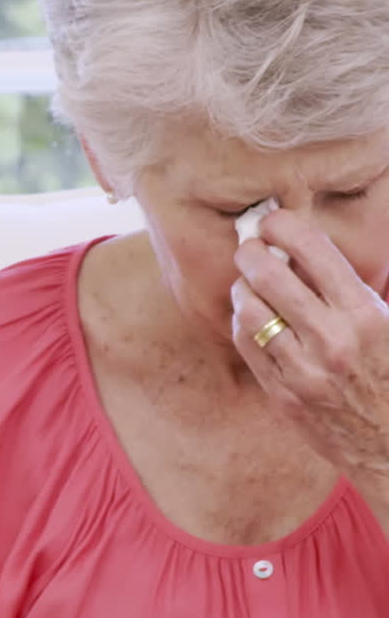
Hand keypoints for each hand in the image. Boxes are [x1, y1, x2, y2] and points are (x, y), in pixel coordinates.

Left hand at [231, 209, 388, 484]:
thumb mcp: (386, 321)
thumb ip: (348, 287)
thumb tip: (299, 248)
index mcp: (365, 313)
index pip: (311, 248)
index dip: (282, 225)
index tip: (273, 222)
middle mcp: (332, 340)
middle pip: (269, 274)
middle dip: (252, 252)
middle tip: (250, 247)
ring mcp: (304, 371)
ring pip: (249, 310)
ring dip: (243, 288)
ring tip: (249, 283)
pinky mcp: (283, 395)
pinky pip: (246, 345)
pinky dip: (242, 322)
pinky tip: (251, 316)